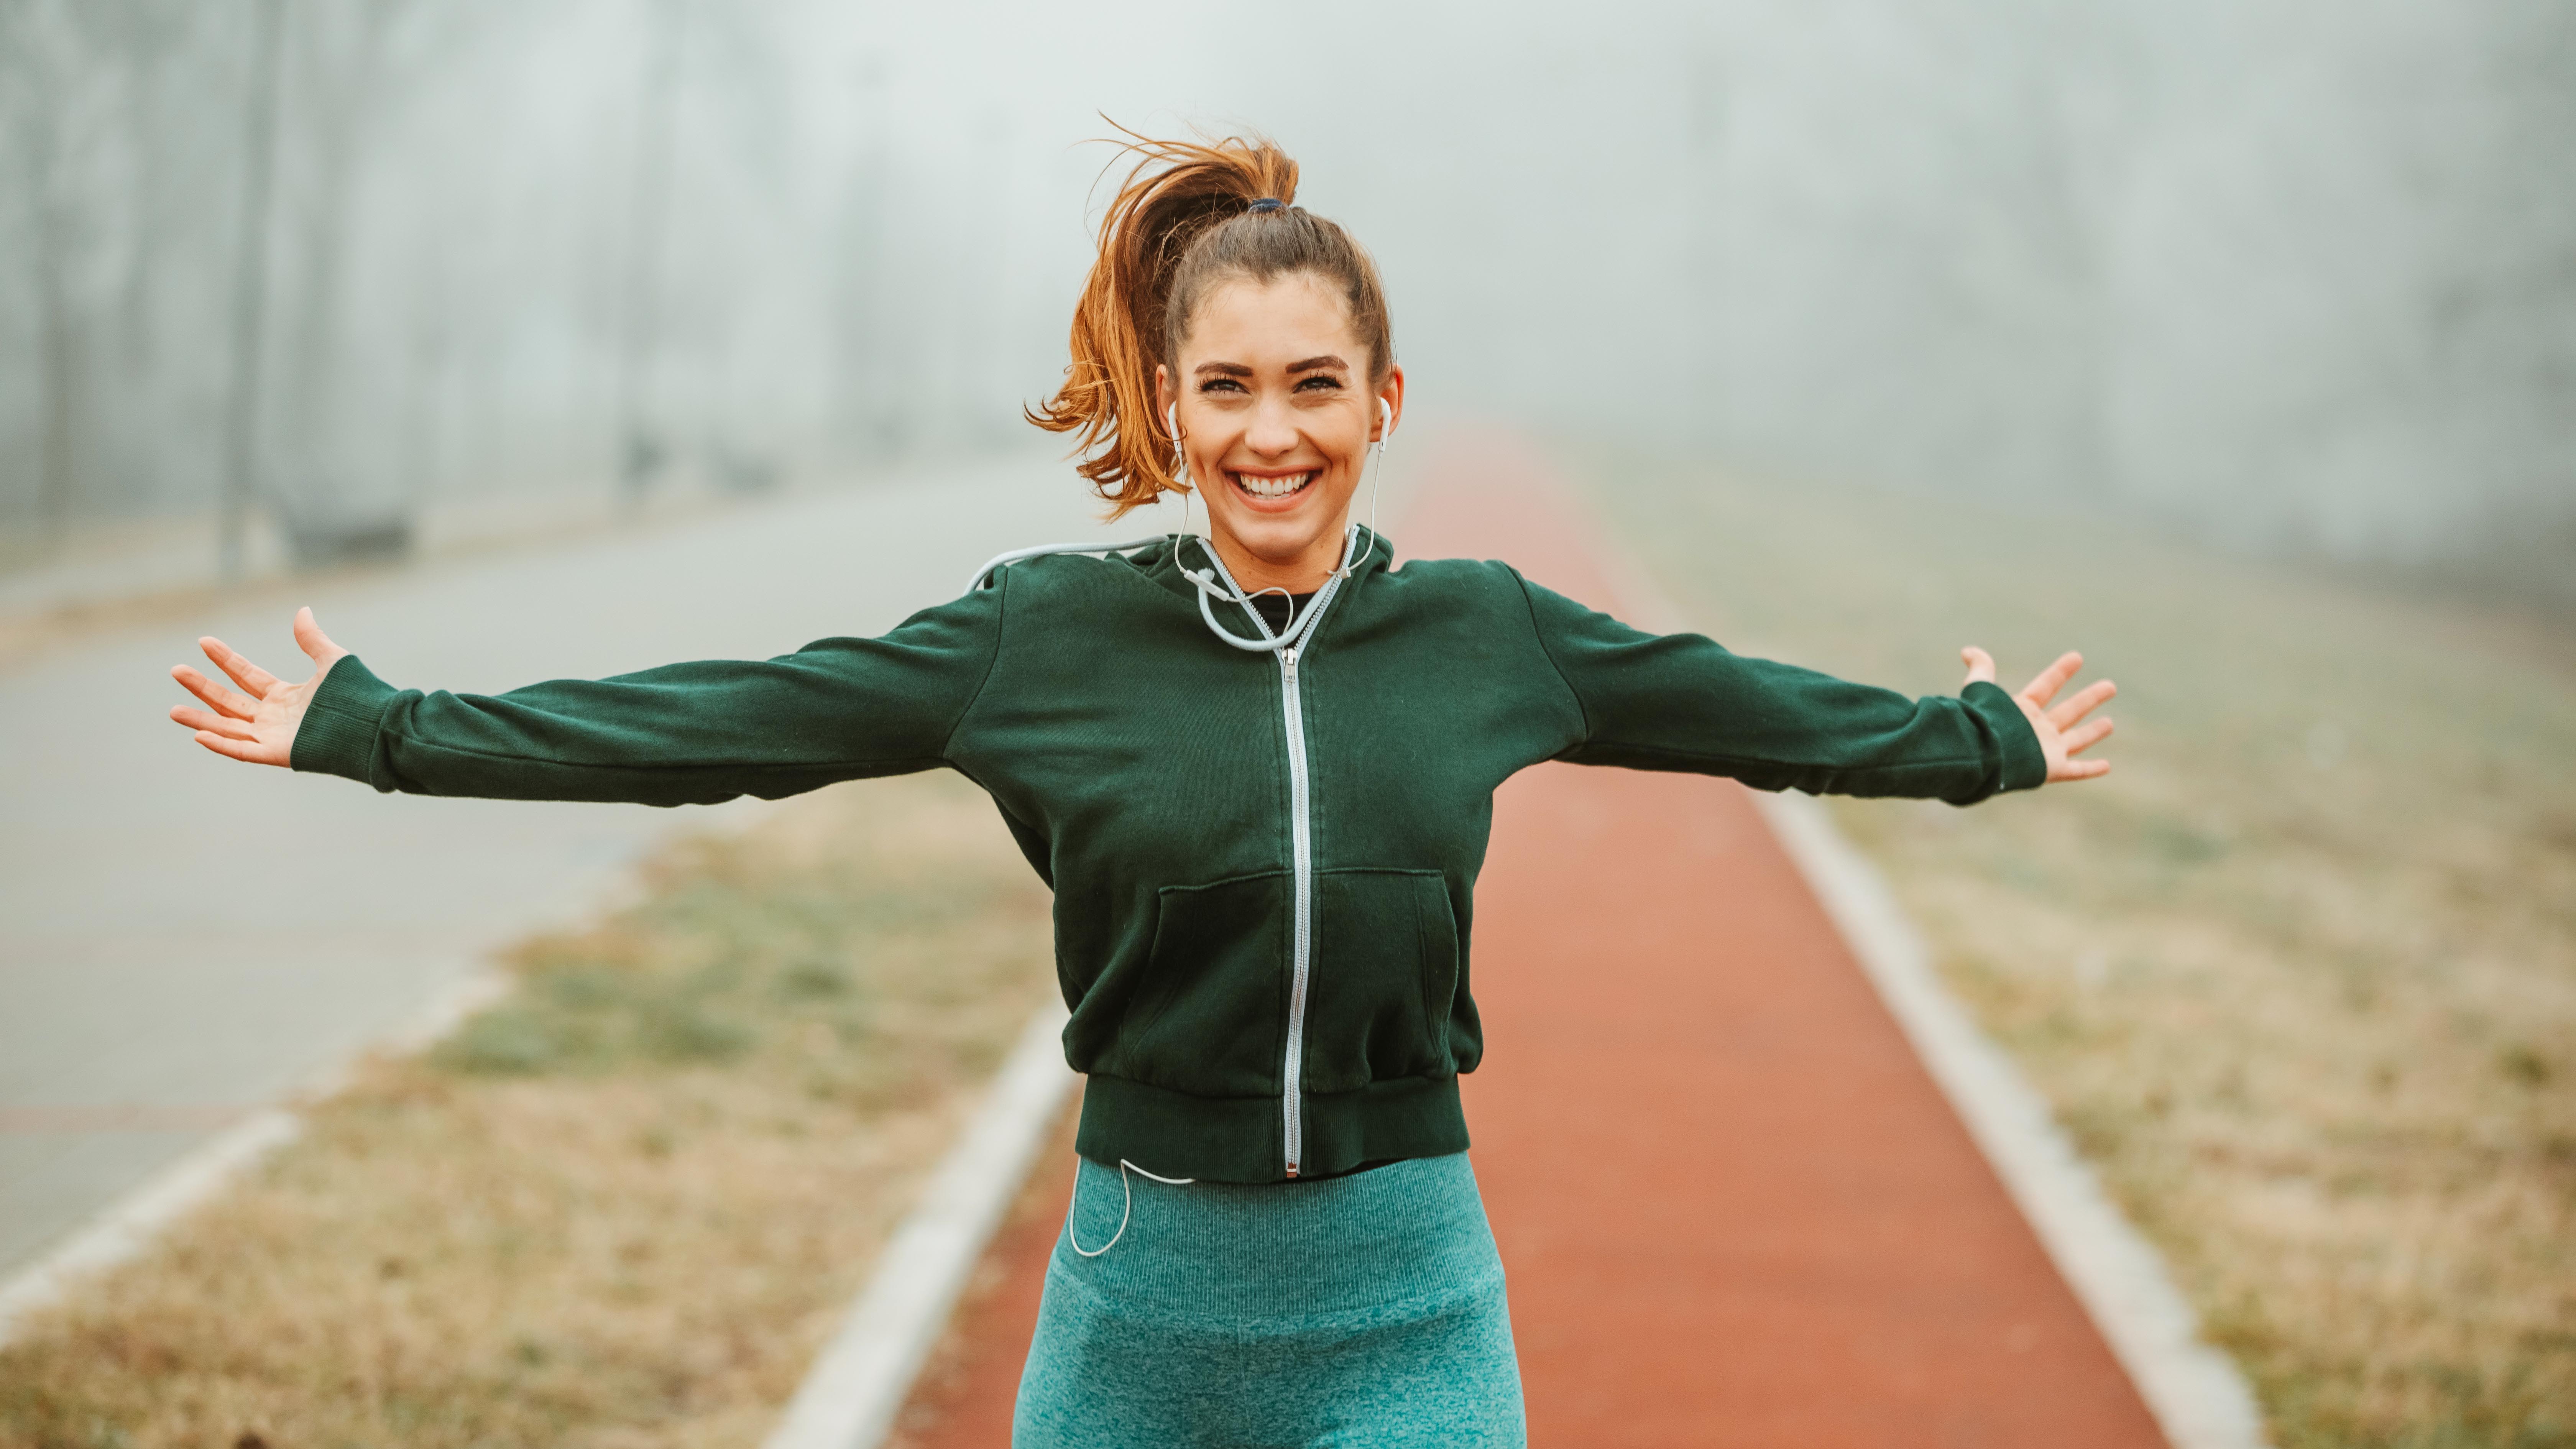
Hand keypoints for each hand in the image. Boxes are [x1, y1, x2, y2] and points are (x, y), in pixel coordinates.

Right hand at [168, 607, 350, 766]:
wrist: (376, 726)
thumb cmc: (359, 696)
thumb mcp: (332, 662)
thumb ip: (312, 639)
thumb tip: (302, 610)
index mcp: (286, 696)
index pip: (247, 675)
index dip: (226, 659)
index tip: (204, 641)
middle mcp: (276, 717)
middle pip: (230, 702)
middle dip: (203, 687)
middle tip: (176, 670)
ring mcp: (275, 737)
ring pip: (229, 728)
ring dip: (201, 719)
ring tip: (173, 710)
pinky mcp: (280, 755)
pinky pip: (244, 751)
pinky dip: (222, 745)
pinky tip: (198, 735)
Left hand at [1961, 647, 2113, 782]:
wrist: (1983, 754)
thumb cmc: (1983, 722)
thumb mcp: (1980, 690)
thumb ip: (1981, 669)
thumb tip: (1967, 650)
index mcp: (2022, 710)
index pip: (2045, 687)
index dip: (2060, 672)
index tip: (2077, 657)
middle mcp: (2037, 730)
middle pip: (2069, 711)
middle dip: (2089, 699)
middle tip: (2110, 686)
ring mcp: (2046, 750)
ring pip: (2077, 739)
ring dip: (2094, 731)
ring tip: (2109, 723)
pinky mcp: (2052, 769)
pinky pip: (2077, 770)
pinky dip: (2092, 769)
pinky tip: (2107, 766)